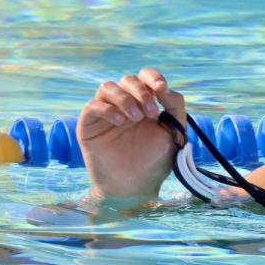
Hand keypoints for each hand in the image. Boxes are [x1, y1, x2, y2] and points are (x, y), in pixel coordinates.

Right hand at [78, 67, 185, 199]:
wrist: (134, 187)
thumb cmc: (154, 161)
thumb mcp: (174, 132)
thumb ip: (175, 107)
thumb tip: (165, 87)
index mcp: (144, 103)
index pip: (145, 77)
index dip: (152, 77)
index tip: (162, 88)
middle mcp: (124, 105)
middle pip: (127, 79)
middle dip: (141, 92)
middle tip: (150, 113)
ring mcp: (105, 113)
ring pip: (107, 87)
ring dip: (125, 98)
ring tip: (136, 118)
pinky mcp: (89, 125)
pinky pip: (93, 105)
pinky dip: (107, 108)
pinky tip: (120, 122)